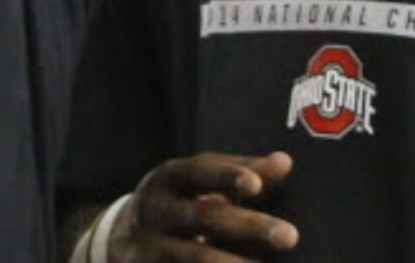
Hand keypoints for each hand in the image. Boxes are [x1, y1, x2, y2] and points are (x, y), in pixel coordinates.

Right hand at [110, 151, 296, 259]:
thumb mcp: (200, 182)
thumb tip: (284, 162)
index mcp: (171, 177)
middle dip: (248, 227)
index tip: (256, 185)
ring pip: (192, 256)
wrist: (123, 239)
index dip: (227, 177)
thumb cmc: (179, 203)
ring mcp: (149, 244)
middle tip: (291, 236)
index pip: (199, 172)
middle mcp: (157, 209)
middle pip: (204, 217)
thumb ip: (241, 173)